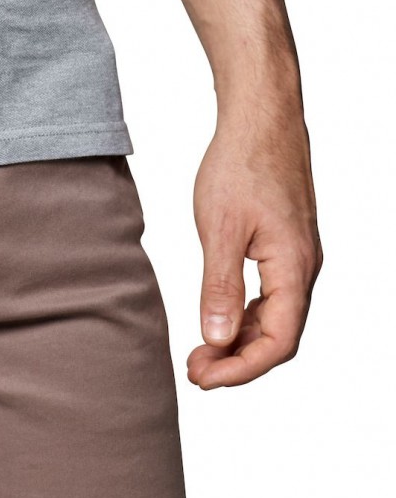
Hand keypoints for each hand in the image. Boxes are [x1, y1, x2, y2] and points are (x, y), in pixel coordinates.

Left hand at [187, 103, 321, 388]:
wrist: (260, 119)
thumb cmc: (241, 164)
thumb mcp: (220, 228)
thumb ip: (219, 286)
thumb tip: (215, 339)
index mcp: (294, 269)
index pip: (278, 342)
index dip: (242, 369)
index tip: (203, 378)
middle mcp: (303, 269)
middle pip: (278, 337)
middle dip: (237, 361)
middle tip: (194, 371)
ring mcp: (296, 258)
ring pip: (275, 318)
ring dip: (239, 340)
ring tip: (199, 352)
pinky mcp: (284, 246)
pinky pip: (270, 296)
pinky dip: (244, 314)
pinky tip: (216, 319)